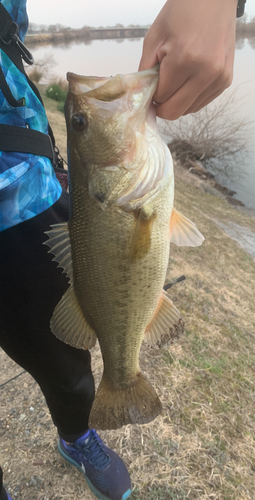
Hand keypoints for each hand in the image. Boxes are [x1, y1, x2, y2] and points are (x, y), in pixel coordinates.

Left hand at [139, 0, 236, 119]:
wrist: (213, 0)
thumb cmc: (181, 13)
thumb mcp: (154, 38)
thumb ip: (145, 71)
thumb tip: (142, 96)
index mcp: (185, 60)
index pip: (161, 97)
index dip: (152, 94)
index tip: (150, 86)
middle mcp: (206, 73)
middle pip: (175, 111)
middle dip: (162, 105)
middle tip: (158, 91)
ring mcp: (218, 78)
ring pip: (189, 110)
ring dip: (177, 101)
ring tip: (176, 79)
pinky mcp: (225, 80)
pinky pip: (201, 102)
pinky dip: (191, 97)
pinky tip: (188, 79)